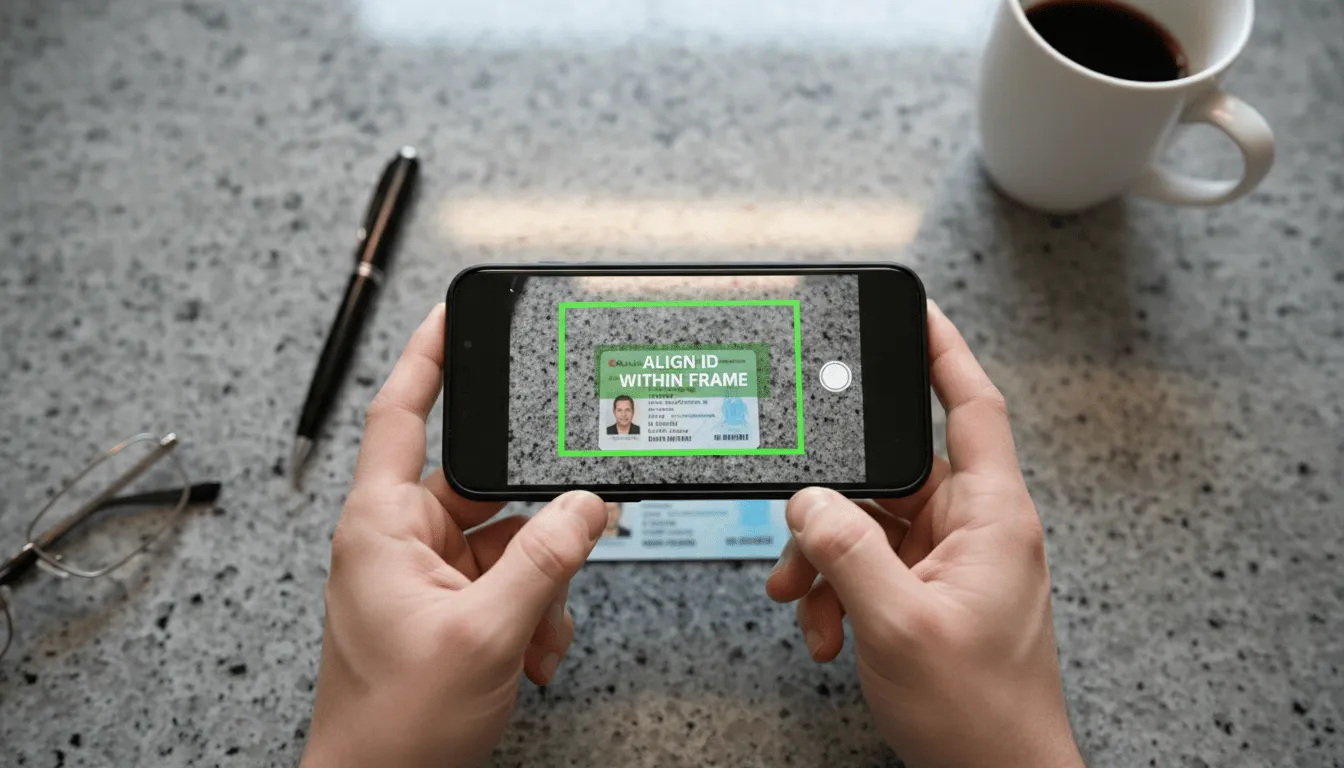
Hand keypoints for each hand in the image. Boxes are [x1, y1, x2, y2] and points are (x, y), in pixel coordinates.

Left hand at [302, 304, 608, 767]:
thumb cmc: (396, 723)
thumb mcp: (487, 633)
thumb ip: (545, 560)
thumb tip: (589, 506)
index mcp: (382, 524)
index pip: (401, 414)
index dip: (426, 356)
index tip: (451, 313)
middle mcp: (399, 539)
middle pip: (482, 487)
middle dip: (535, 524)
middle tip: (570, 536)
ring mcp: (424, 574)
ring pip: (507, 540)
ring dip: (541, 584)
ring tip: (541, 634)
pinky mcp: (447, 606)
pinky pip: (506, 581)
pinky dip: (534, 612)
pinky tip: (536, 652)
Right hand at [766, 302, 1082, 767]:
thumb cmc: (978, 715)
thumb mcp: (897, 625)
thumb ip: (848, 552)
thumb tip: (811, 501)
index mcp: (991, 517)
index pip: (972, 405)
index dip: (943, 351)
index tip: (914, 310)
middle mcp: (977, 529)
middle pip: (894, 474)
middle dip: (835, 505)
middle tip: (797, 534)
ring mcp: (953, 562)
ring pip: (873, 524)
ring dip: (828, 559)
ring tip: (805, 601)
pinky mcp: (932, 592)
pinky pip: (874, 565)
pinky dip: (840, 591)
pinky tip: (826, 627)